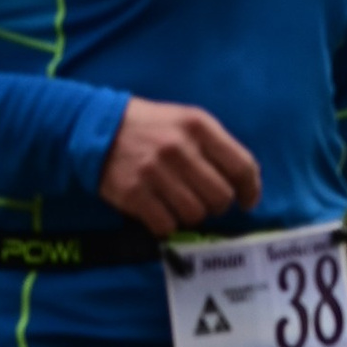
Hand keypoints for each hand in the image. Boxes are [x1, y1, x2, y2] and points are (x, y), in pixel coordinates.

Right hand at [99, 95, 261, 235]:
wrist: (96, 126)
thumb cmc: (150, 126)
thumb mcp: (186, 121)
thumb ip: (215, 146)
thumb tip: (244, 183)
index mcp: (198, 126)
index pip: (242, 166)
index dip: (250, 190)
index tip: (247, 201)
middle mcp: (179, 148)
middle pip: (220, 197)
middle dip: (217, 205)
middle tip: (204, 201)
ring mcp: (155, 172)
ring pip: (195, 214)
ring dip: (191, 215)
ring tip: (178, 203)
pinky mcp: (134, 194)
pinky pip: (166, 226)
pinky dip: (166, 224)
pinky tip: (159, 211)